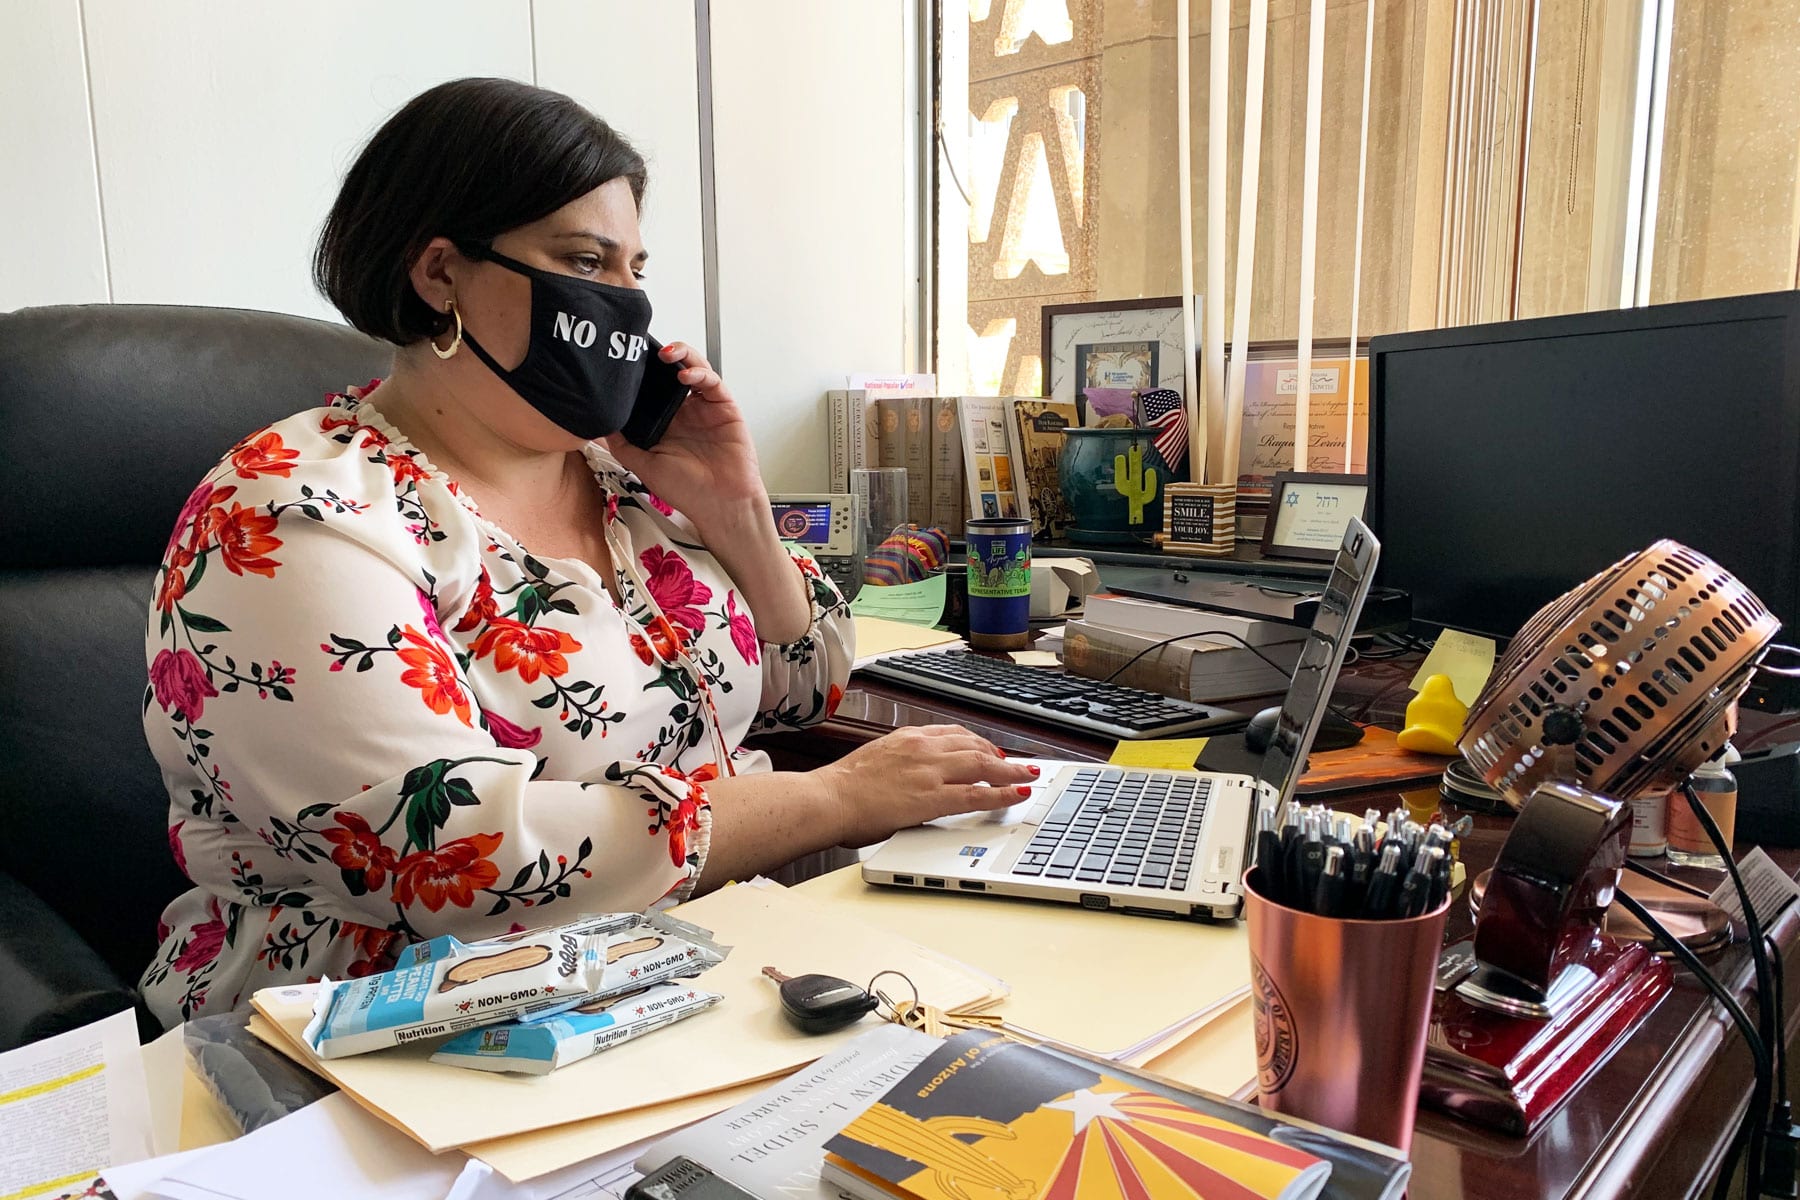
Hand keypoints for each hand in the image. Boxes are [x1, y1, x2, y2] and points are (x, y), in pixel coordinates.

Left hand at [604, 342, 767, 532]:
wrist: (721, 506)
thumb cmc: (688, 491)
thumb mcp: (643, 465)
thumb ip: (621, 444)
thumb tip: (598, 423)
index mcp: (664, 423)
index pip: (650, 387)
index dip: (641, 373)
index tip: (627, 362)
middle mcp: (684, 412)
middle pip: (671, 371)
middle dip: (659, 356)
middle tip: (646, 350)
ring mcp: (704, 408)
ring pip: (693, 368)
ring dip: (681, 354)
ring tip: (666, 354)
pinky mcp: (724, 407)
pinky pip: (713, 382)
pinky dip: (700, 372)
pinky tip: (686, 375)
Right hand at [818, 726, 1041, 847]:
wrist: (829, 798)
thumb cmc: (842, 787)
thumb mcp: (875, 761)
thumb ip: (899, 764)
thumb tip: (908, 778)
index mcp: (907, 738)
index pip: (953, 734)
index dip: (977, 743)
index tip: (990, 751)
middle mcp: (922, 748)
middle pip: (974, 746)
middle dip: (1000, 756)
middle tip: (1018, 765)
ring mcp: (929, 771)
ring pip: (982, 765)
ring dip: (1010, 771)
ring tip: (1028, 776)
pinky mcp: (932, 796)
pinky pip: (976, 793)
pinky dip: (1001, 793)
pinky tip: (1016, 794)